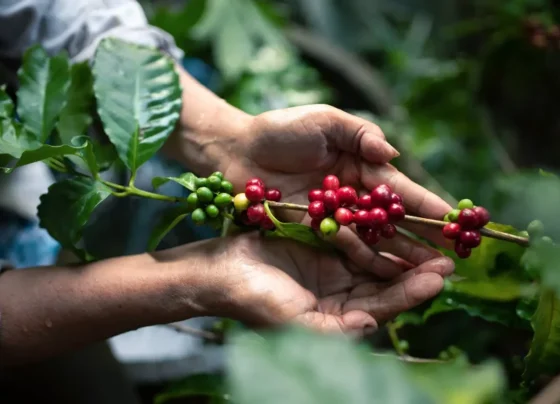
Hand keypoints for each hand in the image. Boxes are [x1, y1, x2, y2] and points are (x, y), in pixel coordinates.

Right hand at [189, 233, 453, 336]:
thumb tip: (374, 326)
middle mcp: (341, 294)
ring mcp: (332, 268)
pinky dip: (375, 229)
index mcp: (338, 317)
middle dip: (416, 271)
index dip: (411, 293)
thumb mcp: (295, 323)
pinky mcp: (322, 242)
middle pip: (386, 283)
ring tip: (432, 236)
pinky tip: (395, 218)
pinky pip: (355, 236)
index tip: (439, 278)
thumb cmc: (255, 301)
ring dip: (402, 248)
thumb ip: (337, 330)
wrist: (221, 271)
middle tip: (449, 257)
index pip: (383, 307)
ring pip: (375, 259)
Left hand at [222, 105, 452, 277]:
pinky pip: (344, 247)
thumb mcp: (323, 120)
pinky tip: (388, 275)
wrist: (237, 151)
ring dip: (400, 255)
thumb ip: (359, 133)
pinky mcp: (314, 231)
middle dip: (422, 238)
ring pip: (374, 238)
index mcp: (361, 166)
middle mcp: (353, 195)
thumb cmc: (279, 130)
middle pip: (393, 220)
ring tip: (428, 274)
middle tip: (451, 258)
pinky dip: (366, 259)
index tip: (454, 220)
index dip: (426, 204)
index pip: (400, 189)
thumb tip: (391, 153)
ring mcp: (334, 216)